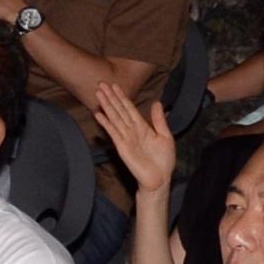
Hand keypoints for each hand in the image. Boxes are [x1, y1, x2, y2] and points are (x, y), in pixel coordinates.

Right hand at [92, 82, 174, 197]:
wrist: (159, 180)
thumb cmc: (164, 161)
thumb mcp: (166, 136)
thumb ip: (159, 120)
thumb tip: (157, 103)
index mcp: (142, 127)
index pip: (129, 108)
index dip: (121, 97)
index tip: (114, 86)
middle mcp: (132, 130)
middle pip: (119, 110)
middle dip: (110, 97)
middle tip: (101, 84)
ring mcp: (126, 138)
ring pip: (114, 118)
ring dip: (106, 105)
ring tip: (98, 93)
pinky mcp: (122, 147)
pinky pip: (113, 132)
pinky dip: (106, 123)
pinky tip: (98, 114)